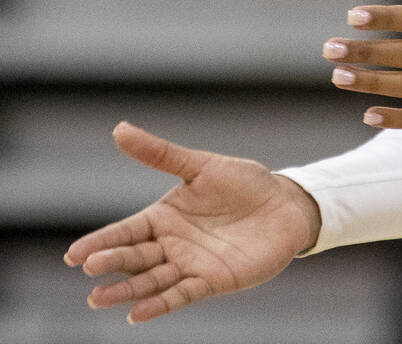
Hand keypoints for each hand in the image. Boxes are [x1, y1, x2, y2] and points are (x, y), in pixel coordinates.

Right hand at [64, 122, 320, 323]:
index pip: (126, 231)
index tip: (74, 255)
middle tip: (89, 269)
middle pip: (135, 257)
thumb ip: (161, 154)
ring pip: (151, 281)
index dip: (101, 242)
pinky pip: (181, 295)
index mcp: (164, 217)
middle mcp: (171, 244)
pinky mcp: (212, 281)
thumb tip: (119, 129)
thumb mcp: (201, 165)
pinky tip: (137, 313)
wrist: (286, 203)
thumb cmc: (244, 182)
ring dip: (126, 291)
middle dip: (112, 263)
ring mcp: (190, 265)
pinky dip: (159, 305)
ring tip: (99, 297)